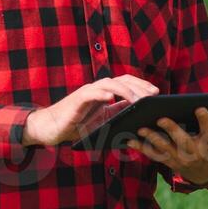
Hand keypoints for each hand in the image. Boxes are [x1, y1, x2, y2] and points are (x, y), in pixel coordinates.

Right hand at [22, 75, 159, 147]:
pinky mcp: (77, 100)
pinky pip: (91, 93)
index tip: (156, 93)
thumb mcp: (102, 120)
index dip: (141, 85)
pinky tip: (111, 98)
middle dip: (139, 86)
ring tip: (137, 98)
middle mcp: (97, 89)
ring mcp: (87, 92)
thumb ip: (117, 113)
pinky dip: (102, 94)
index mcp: (104, 93)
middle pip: (121, 80)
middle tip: (153, 94)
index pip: (126, 83)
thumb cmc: (76, 125)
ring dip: (125, 90)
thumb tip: (137, 113)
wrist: (51, 128)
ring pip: (109, 84)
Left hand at [127, 107, 207, 185]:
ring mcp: (180, 159)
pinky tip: (128, 138)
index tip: (200, 107)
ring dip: (152, 138)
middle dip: (172, 130)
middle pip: (183, 141)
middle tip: (161, 117)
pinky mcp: (168, 161)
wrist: (207, 174)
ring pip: (164, 148)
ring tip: (140, 126)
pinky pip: (152, 154)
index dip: (205, 121)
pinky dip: (140, 147)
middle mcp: (196, 153)